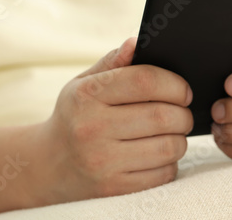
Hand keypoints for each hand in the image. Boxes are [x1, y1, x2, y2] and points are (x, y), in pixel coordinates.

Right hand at [40, 38, 192, 202]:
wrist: (48, 164)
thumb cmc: (74, 115)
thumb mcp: (83, 83)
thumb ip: (112, 62)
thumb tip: (137, 43)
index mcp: (86, 96)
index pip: (144, 81)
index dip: (174, 83)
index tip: (183, 90)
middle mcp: (91, 129)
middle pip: (163, 116)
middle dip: (183, 113)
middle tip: (181, 112)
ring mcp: (102, 162)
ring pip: (169, 147)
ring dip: (180, 138)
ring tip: (171, 132)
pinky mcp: (114, 188)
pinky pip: (164, 173)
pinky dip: (170, 162)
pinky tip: (158, 153)